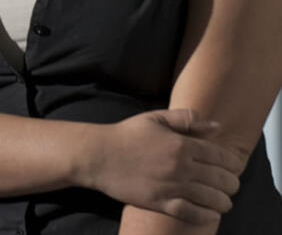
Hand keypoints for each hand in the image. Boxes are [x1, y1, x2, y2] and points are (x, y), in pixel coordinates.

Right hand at [84, 109, 240, 224]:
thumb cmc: (127, 135)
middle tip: (229, 185)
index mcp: (182, 144)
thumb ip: (186, 119)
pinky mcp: (160, 202)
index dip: (234, 164)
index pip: (222, 157)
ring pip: (212, 199)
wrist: (99, 155)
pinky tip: (210, 213)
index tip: (234, 168)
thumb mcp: (155, 118)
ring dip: (224, 201)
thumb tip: (216, 127)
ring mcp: (171, 186)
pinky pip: (193, 213)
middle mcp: (181, 166)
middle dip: (231, 184)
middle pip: (222, 180)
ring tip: (223, 201)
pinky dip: (207, 215)